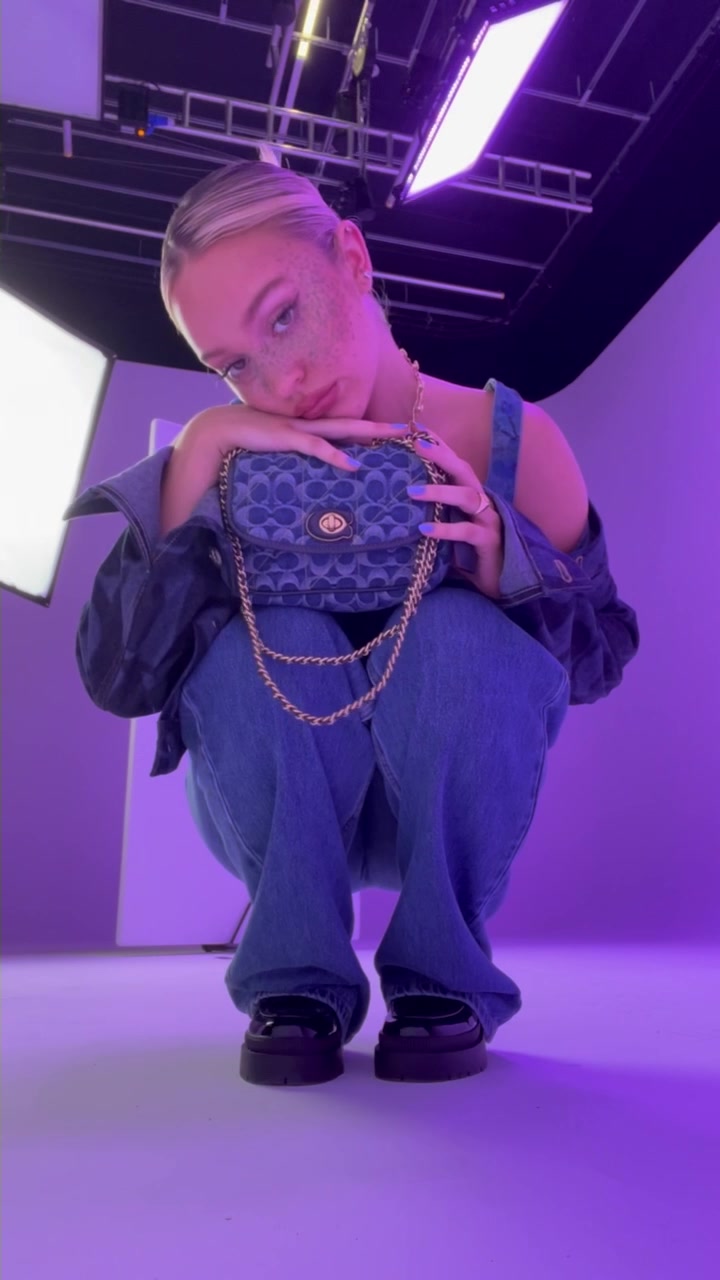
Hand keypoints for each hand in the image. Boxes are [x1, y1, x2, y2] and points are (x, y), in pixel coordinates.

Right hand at [179, 404, 401, 473]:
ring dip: (368, 432)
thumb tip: (311, 474)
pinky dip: (335, 455)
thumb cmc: (248, 441)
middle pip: (353, 423)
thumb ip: (296, 457)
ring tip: (393, 436)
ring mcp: (299, 429)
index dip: (371, 430)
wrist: (220, 430)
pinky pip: (316, 446)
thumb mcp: (278, 450)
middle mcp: (308, 425)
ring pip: (342, 429)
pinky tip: (353, 464)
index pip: (346, 428)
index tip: (395, 435)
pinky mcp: (286, 438)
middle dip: (381, 425)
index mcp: (308, 428)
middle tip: (411, 429)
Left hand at [407, 433, 504, 599]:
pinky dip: (445, 530)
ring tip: (412, 491)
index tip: (416, 429)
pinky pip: (467, 532)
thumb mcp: (448, 528)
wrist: (498, 582)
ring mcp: (488, 520)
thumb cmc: (469, 554)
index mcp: (471, 495)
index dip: (439, 446)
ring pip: (467, 497)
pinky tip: (424, 529)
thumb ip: (432, 513)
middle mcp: (482, 502)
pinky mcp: (489, 541)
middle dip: (441, 455)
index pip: (454, 464)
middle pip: (463, 470)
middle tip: (416, 444)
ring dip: (439, 491)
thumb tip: (398, 501)